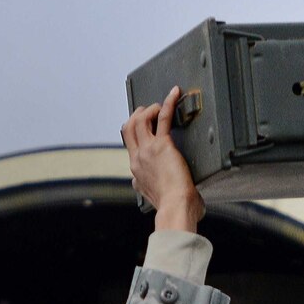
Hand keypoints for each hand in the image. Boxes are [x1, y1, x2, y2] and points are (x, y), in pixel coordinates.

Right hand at [122, 87, 202, 233]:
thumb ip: (160, 191)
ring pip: (139, 120)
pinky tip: (173, 95)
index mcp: (137, 172)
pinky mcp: (162, 145)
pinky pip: (163, 117)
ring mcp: (147, 151)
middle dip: (136, 116)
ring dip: (148, 109)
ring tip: (159, 106)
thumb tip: (173, 192)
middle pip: (128, 129)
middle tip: (147, 111)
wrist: (175, 209)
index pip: (131, 148)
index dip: (137, 137)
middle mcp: (137, 159)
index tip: (146, 132)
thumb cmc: (174, 208)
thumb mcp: (160, 200)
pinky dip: (167, 103)